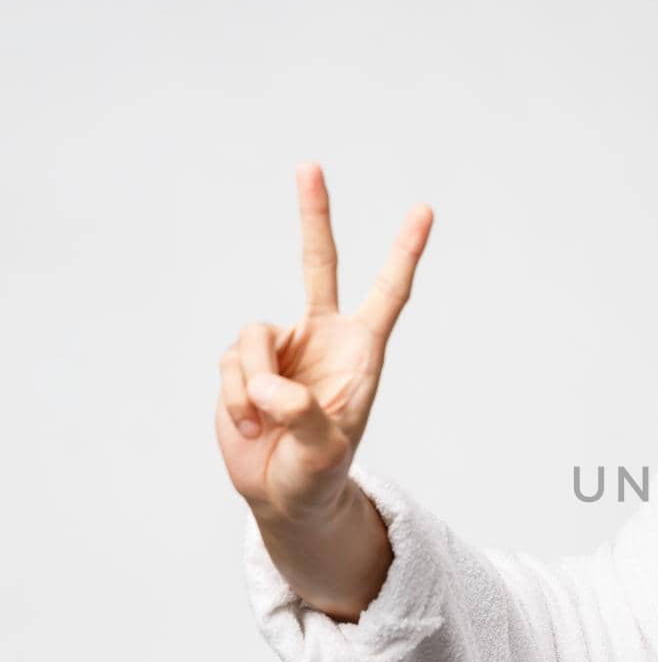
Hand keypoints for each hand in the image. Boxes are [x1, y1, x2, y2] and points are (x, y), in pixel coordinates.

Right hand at [215, 163, 432, 524]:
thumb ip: (306, 417)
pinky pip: (229, 364)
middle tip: (309, 166)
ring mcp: (281, 347)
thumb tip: (274, 388)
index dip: (404, 253)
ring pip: (253, 336)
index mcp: (361, 352)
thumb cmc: (319, 474)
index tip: (424, 210)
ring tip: (268, 423)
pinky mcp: (243, 363)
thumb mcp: (325, 455)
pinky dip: (235, 399)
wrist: (285, 495)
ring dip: (253, 385)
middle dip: (314, 215)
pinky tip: (250, 426)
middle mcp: (322, 338)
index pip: (387, 294)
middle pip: (318, 264)